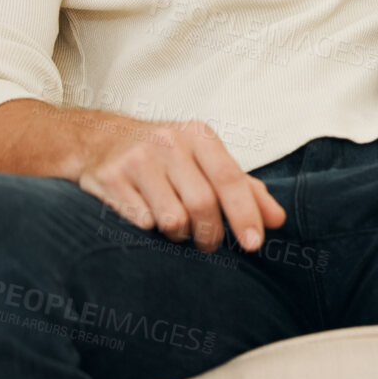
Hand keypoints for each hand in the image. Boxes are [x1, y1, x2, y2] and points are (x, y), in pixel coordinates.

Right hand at [75, 115, 285, 251]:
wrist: (99, 138)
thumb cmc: (166, 154)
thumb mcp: (206, 159)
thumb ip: (244, 188)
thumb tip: (278, 220)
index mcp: (199, 135)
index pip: (230, 178)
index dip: (245, 213)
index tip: (255, 243)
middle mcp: (169, 142)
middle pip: (203, 203)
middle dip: (211, 233)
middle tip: (209, 243)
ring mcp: (136, 158)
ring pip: (172, 218)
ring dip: (179, 234)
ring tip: (176, 226)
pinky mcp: (109, 178)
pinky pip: (141, 222)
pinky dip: (149, 228)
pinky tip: (146, 216)